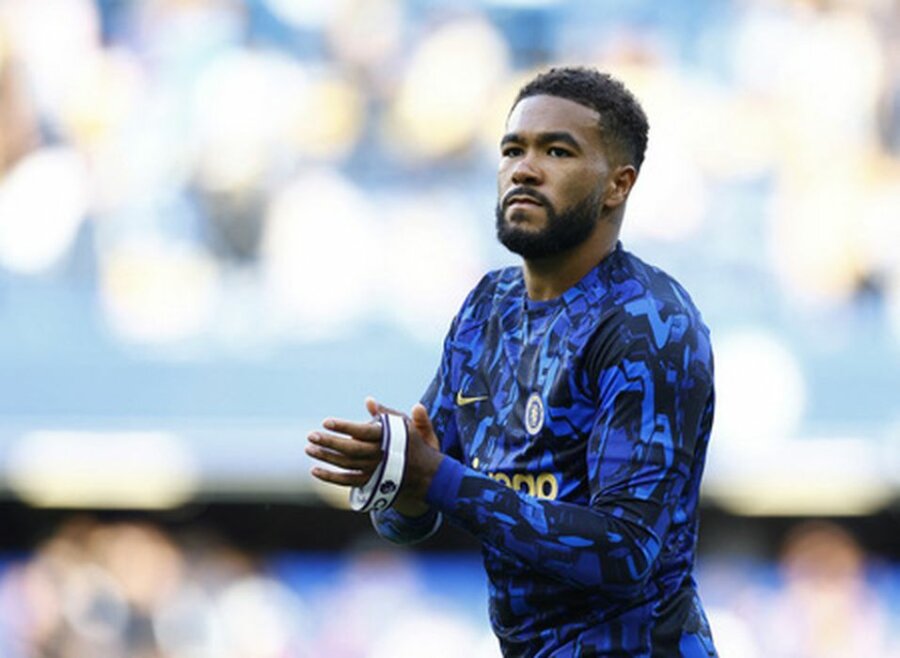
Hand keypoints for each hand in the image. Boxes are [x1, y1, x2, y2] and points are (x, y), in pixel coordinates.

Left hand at [306, 398, 443, 515]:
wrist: (428, 476)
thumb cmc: (416, 445)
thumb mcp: (410, 426)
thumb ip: (389, 413)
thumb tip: (368, 400)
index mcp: (390, 439)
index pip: (363, 431)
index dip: (344, 426)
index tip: (326, 421)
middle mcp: (380, 456)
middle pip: (351, 450)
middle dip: (329, 442)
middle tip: (311, 435)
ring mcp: (374, 472)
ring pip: (346, 465)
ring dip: (326, 457)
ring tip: (309, 449)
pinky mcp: (369, 483)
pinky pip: (347, 482)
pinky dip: (330, 477)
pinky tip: (315, 470)